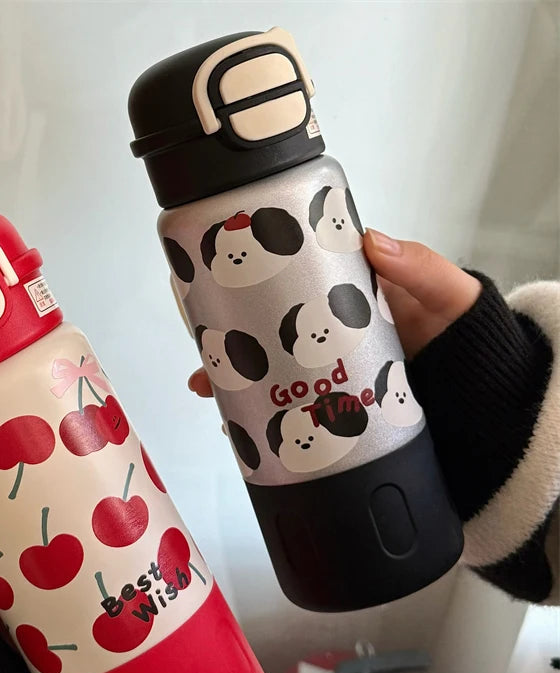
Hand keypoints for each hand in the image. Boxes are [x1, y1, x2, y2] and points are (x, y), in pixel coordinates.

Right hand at [188, 230, 481, 396]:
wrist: (477, 393)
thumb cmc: (459, 333)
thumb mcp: (444, 292)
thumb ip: (418, 268)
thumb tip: (374, 242)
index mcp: (343, 293)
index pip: (290, 280)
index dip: (251, 281)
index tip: (215, 284)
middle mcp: (326, 329)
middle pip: (266, 328)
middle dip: (229, 336)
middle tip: (203, 344)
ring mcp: (325, 366)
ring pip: (270, 368)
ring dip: (235, 378)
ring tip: (207, 388)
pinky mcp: (330, 402)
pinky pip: (289, 405)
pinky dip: (261, 414)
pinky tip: (238, 423)